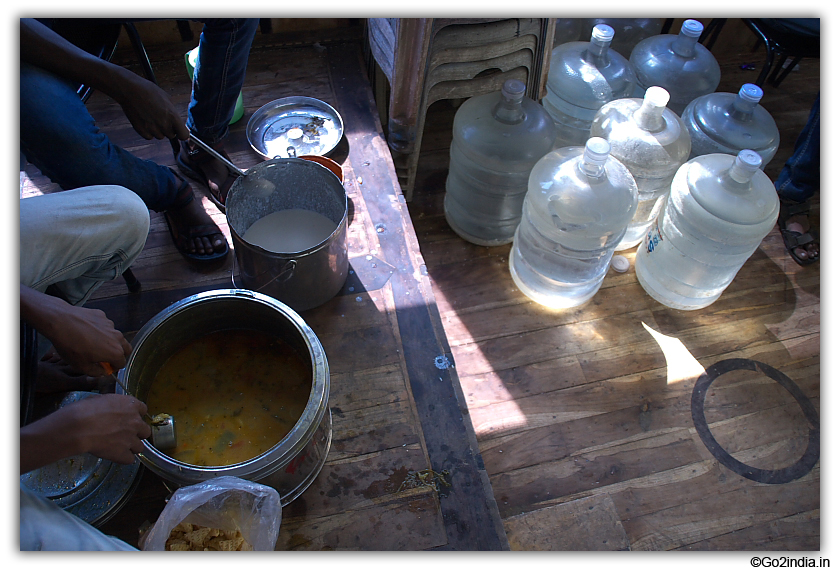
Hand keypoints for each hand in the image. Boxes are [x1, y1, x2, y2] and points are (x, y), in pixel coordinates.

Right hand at [20, 393, 151, 472]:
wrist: (79, 427)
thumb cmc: (85, 410)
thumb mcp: (101, 399)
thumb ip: (112, 405)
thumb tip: (109, 408)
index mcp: (131, 405)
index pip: (143, 410)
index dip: (136, 415)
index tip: (129, 418)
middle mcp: (135, 422)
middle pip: (145, 431)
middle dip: (137, 433)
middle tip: (125, 435)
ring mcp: (131, 439)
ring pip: (140, 447)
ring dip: (131, 447)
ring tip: (119, 447)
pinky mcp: (124, 454)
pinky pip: (130, 459)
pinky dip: (123, 459)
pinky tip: (115, 456)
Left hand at [21, 286, 131, 375]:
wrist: (60, 321)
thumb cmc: (71, 346)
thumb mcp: (81, 366)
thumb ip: (96, 372)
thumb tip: (103, 371)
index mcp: (115, 352)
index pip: (122, 364)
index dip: (113, 368)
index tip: (104, 367)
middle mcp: (118, 337)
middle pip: (125, 348)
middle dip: (118, 354)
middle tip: (104, 356)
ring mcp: (111, 325)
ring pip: (115, 336)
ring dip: (108, 341)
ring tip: (91, 342)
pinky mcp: (102, 316)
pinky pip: (105, 326)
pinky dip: (99, 330)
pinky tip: (85, 331)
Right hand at [114, 68, 188, 140]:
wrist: (130, 90)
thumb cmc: (149, 91)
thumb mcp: (167, 99)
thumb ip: (174, 112)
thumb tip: (178, 122)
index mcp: (173, 116)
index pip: (184, 135)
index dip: (182, 133)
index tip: (179, 131)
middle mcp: (164, 125)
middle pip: (171, 135)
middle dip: (169, 129)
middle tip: (161, 118)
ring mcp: (152, 129)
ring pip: (160, 136)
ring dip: (158, 130)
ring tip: (151, 117)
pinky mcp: (142, 131)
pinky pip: (149, 137)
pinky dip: (148, 132)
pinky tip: (145, 120)